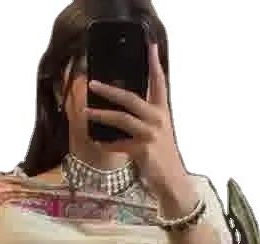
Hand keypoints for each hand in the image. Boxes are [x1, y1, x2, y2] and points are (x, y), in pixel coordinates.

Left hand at [85, 42, 197, 209]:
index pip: (160, 82)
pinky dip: (106, 143)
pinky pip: (118, 144)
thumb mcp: (157, 133)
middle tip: (94, 83)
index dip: (154, 64)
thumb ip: (143, 119)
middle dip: (110, 90)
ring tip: (87, 111)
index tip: (149, 46)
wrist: (172, 181)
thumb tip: (119, 109)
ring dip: (102, 114)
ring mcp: (151, 134)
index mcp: (163, 112)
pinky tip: (97, 142)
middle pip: (132, 98)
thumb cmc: (161, 157)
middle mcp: (159, 120)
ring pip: (122, 119)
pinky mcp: (143, 150)